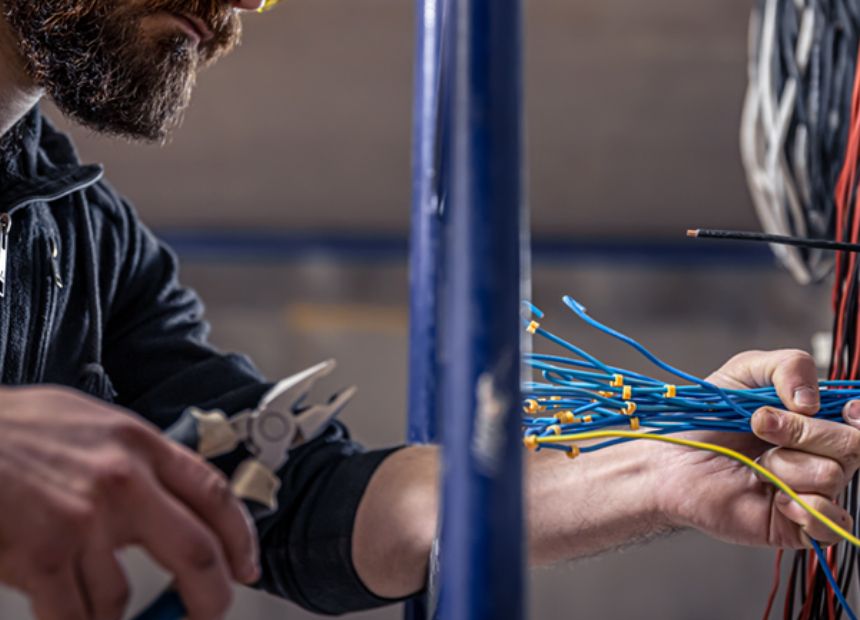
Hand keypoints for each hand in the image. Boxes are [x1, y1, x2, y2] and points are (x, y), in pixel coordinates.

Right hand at [0, 385, 259, 619]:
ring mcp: (84, 520)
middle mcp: (123, 481)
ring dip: (108, 613)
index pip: (214, 494)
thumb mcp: (90, 423)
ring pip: (120, 598)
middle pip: (195, 553)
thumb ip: (133, 459)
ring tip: (85, 600)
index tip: (246, 566)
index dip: (240, 537)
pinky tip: (70, 616)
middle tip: (208, 614)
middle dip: (210, 597)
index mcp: (139, 444)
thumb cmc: (14, 431)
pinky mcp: (42, 554)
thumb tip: (168, 499)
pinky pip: (78, 617)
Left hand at [658, 349, 859, 547]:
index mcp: (816, 418)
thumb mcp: (744, 372)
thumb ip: (788, 366)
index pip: (859, 417)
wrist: (672, 460)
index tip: (830, 408)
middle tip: (759, 425)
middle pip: (853, 444)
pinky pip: (832, 523)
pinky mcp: (800, 524)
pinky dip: (805, 507)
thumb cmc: (706, 420)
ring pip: (833, 474)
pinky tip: (774, 498)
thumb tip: (813, 400)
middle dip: (801, 430)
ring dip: (785, 465)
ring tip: (755, 466)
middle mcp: (822, 454)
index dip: (856, 413)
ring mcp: (813, 490)